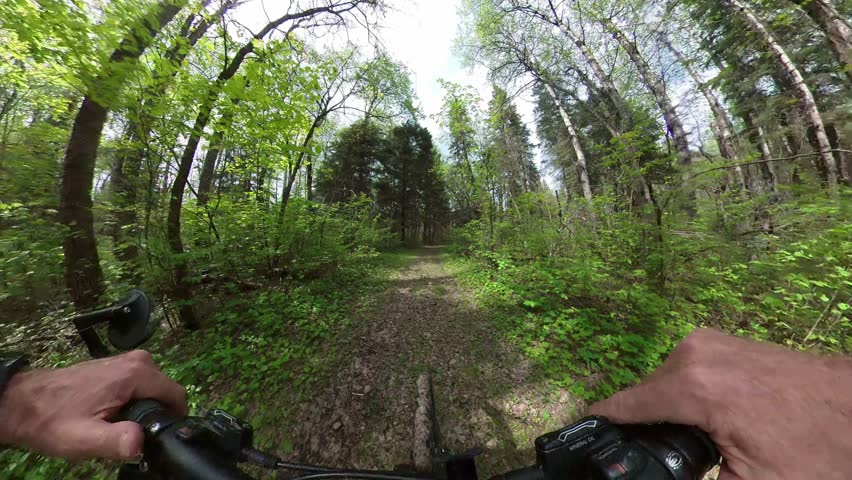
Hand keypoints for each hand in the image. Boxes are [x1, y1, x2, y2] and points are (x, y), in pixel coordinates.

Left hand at [0, 350, 186, 460]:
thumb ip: (116, 441)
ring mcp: (128, 360)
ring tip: (113, 424)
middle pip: (165, 393)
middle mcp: (138, 360)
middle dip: (153, 415)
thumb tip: (141, 442)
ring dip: (141, 410)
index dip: (170, 420)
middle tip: (124, 432)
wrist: (23, 402)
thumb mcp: (83, 438)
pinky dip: (132, 402)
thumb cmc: (52, 420)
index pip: (177, 396)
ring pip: (154, 391)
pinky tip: (108, 414)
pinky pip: (141, 386)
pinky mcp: (120, 365)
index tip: (152, 437)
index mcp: (136, 373)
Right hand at [588, 328, 851, 478]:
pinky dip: (681, 394)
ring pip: (659, 383)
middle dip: (644, 427)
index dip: (603, 429)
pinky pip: (678, 370)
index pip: (623, 406)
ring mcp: (702, 342)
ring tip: (696, 440)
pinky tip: (705, 417)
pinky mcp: (713, 339)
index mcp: (693, 386)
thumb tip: (651, 477)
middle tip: (671, 456)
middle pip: (642, 396)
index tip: (588, 447)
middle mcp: (691, 354)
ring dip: (665, 412)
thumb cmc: (813, 446)